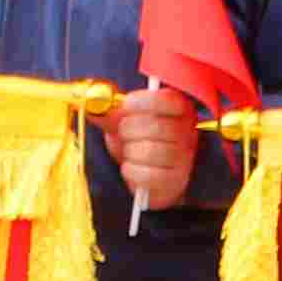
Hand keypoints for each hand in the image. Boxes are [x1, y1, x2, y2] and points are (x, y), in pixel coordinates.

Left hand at [108, 84, 205, 212]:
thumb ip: (112, 112)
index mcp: (179, 110)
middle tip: (124, 133)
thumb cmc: (140, 142)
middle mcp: (187, 132)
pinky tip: (132, 167)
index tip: (127, 105)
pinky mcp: (176, 180)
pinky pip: (148, 175)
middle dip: (129, 130)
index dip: (142, 101)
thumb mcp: (126, 121)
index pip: (167, 100)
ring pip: (150, 151)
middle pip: (155, 126)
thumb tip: (93, 105)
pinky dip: (132, 171)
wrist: (152, 176)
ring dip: (130, 152)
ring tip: (129, 152)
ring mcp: (184, 157)